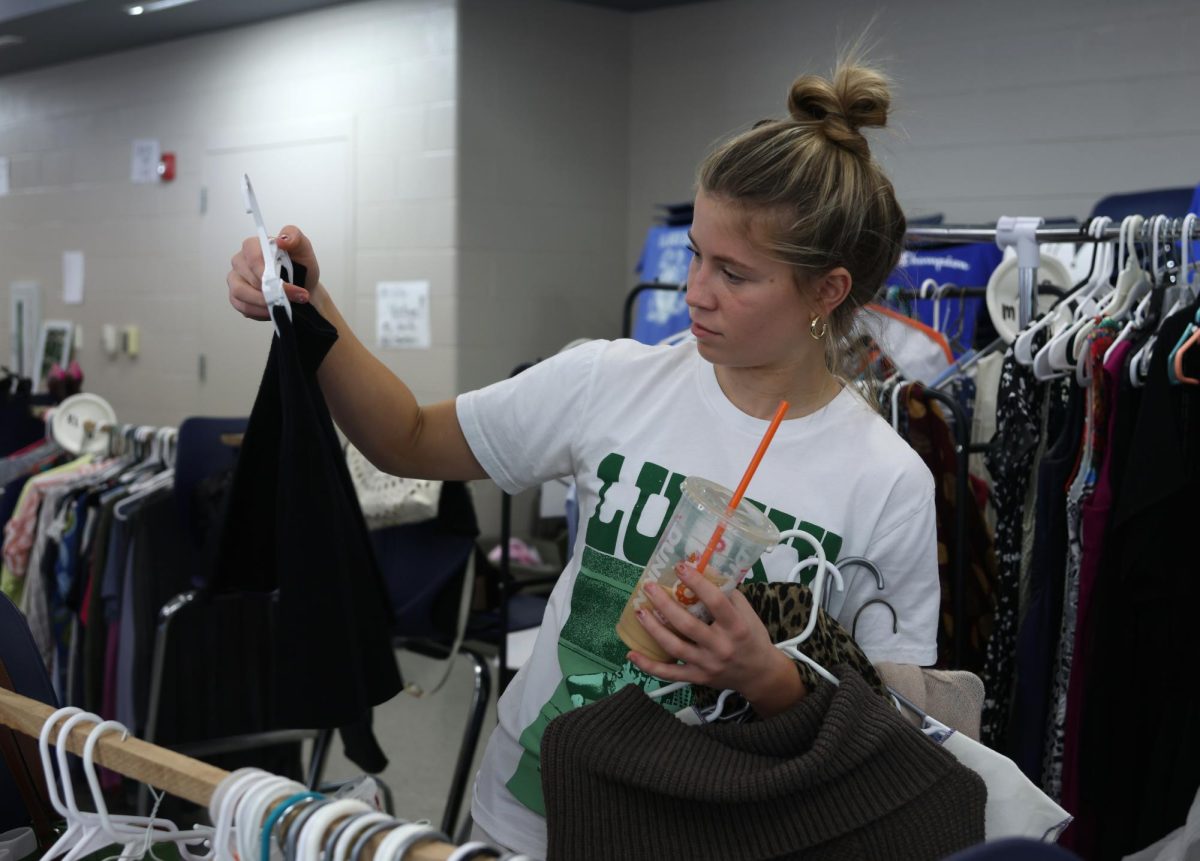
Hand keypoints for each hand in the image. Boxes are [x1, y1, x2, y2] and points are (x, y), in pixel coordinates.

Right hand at [227, 225, 320, 319]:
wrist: (303, 287)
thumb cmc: (301, 267)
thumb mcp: (304, 249)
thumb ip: (294, 237)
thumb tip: (282, 240)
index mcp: (253, 245)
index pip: (253, 258)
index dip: (268, 274)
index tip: (288, 286)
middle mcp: (240, 261)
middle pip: (249, 278)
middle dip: (273, 291)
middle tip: (296, 298)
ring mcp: (236, 279)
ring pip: (241, 294)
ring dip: (265, 303)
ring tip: (285, 306)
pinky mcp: (236, 297)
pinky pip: (242, 307)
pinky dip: (260, 312)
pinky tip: (275, 310)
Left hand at [627, 563, 804, 715]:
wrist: (760, 675)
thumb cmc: (752, 638)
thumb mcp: (747, 613)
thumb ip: (727, 595)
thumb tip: (704, 571)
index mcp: (736, 627)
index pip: (715, 602)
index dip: (696, 582)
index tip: (680, 567)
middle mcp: (720, 646)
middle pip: (687, 624)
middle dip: (664, 604)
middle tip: (648, 587)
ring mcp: (707, 664)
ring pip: (674, 647)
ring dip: (653, 628)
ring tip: (639, 611)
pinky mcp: (697, 678)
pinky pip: (669, 673)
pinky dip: (649, 666)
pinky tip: (631, 654)